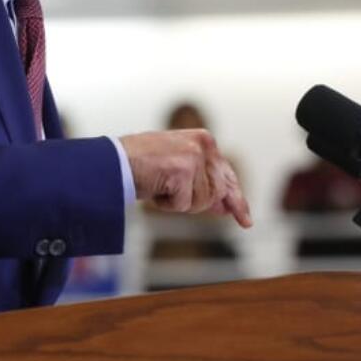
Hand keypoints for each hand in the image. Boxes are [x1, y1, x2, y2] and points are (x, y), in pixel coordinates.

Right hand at [119, 129, 251, 227]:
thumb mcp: (179, 170)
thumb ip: (203, 183)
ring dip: (179, 202)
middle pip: (216, 193)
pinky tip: (155, 188)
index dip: (236, 201)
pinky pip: (184, 205)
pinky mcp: (183, 170)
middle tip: (173, 195)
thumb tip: (224, 207)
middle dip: (197, 202)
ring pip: (201, 202)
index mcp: (204, 140)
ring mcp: (194, 157)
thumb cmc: (141, 164)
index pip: (227, 176)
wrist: (114, 162)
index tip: (245, 221)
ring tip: (160, 185)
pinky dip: (167, 204)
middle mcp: (203, 144)